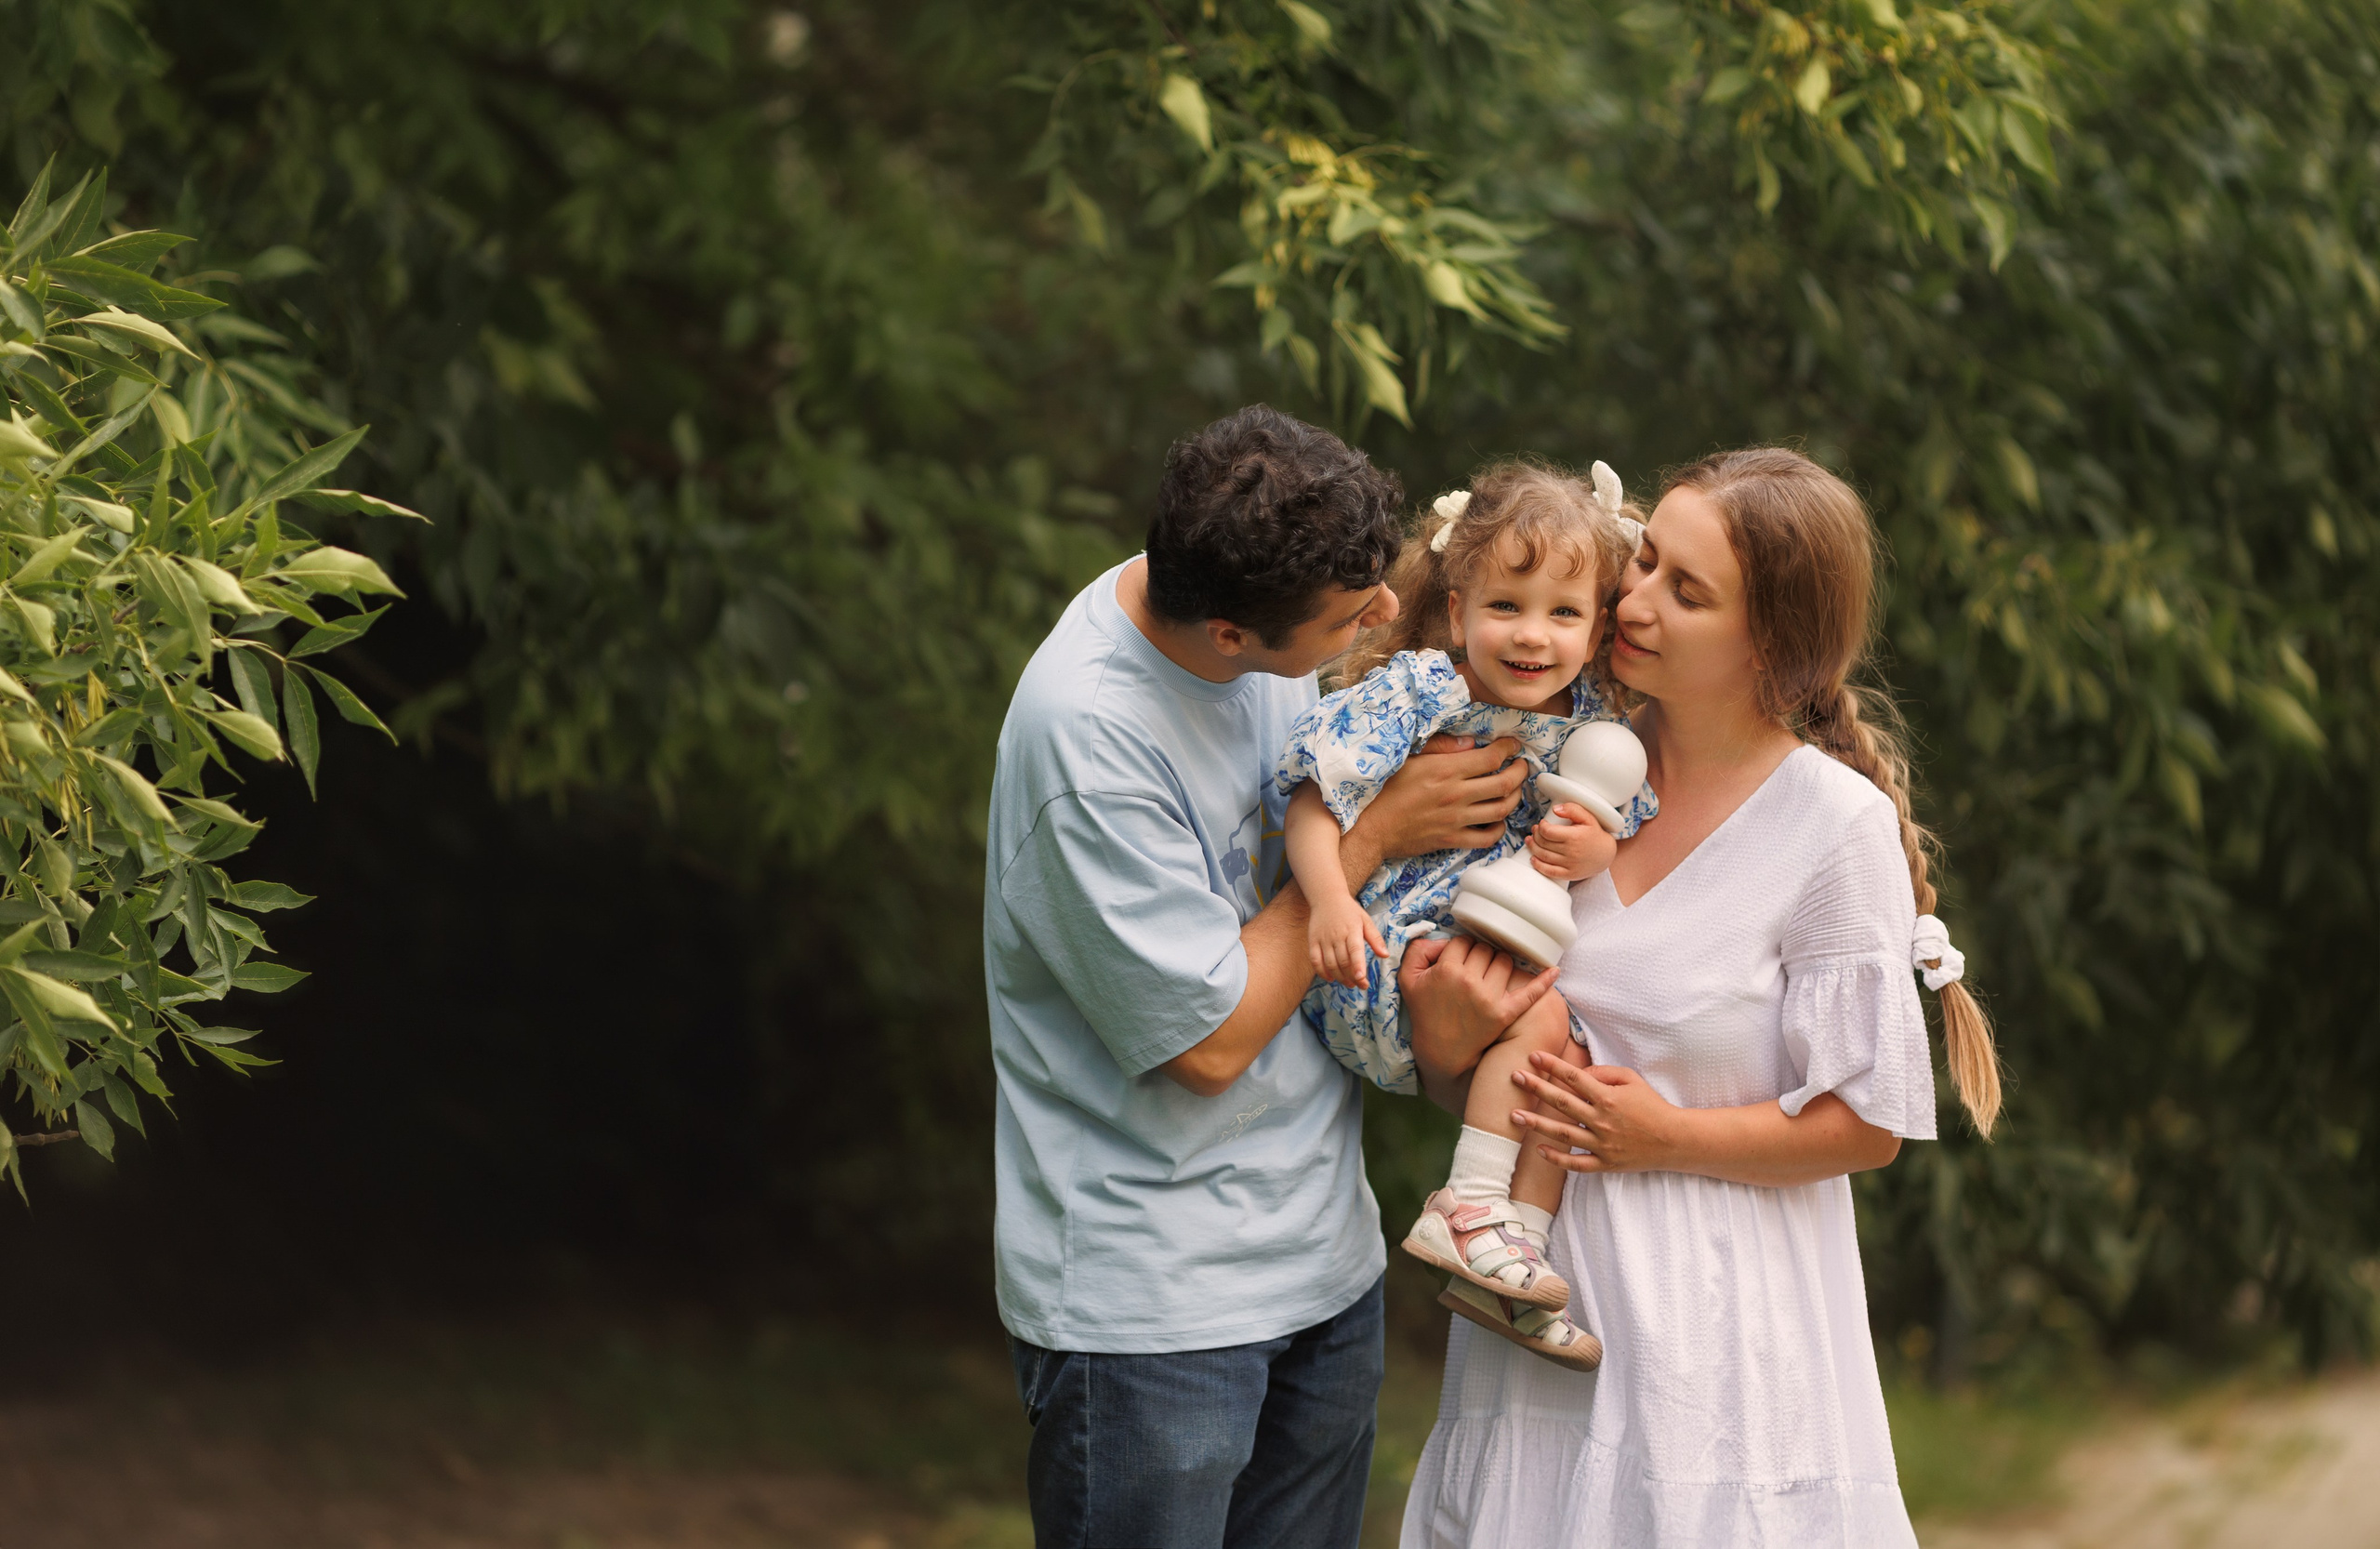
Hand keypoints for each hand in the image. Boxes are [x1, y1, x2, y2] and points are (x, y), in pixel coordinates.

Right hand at [1309, 894, 1387, 988]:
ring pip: (1330, 964)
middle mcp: (1336, 936)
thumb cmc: (1350, 911)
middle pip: (1343, 962)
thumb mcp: (1366, 921)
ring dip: (1340, 977)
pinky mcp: (1312, 941)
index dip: (1357, 966)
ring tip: (1349, 983)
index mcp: (1352, 930)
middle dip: (1352, 977)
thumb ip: (1375, 939)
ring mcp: (1323, 939)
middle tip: (1361, 985)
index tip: (1362, 979)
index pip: (1354, 951)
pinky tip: (1331, 979)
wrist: (1327, 898)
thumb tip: (1385, 955)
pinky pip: (1315, 961)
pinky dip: (1322, 972)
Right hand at [1355, 735, 1527, 859]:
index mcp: (1445, 770)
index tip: (1512, 745)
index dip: (1508, 749)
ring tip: (1514, 789)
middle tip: (1522, 766)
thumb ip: (1442, 747)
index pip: (1491, 757)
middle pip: (1504, 783)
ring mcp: (1456, 820)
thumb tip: (1470, 743)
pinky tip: (1498, 819)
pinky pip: (1488, 838)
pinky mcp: (1453, 840)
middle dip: (1521, 772)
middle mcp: (1456, 795)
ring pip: (1502, 809)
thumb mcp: (1410, 758)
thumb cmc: (1387, 789)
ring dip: (1515, 798)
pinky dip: (1500, 829)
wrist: (1371, 828)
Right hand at [1399, 934, 1556, 1111]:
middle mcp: (1469, 982)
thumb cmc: (1425, 1013)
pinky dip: (1543, 981)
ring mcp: (1489, 998)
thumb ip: (1419, 949)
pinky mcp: (1504, 1014)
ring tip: (1489, 976)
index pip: (1463, 942)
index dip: (1460, 949)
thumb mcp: (1408, 979)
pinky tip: (1554, 970)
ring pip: (1504, 962)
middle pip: (1485, 949)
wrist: (1440, 1052)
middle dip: (1479, 955)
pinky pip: (1529, 993)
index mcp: (1446, 970)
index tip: (1458, 960)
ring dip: (1498, 964)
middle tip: (1472, 970)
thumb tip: (1445, 941)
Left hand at [1510, 1053, 1686, 1173]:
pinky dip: (1557, 1159)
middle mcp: (1602, 1120)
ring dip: (1536, 1123)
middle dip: (1536, 1088)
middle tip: (1514, 1077)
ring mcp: (1602, 1144)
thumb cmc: (1652, 1106)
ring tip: (1514, 1115)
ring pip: (1562, 1134)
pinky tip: (1538, 1149)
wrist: (1675, 1140)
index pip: (1574, 1078)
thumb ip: (1605, 1073)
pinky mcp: (1605, 1164)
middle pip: (1561, 1102)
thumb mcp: (1633, 1080)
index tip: (1533, 1056)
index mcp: (1608, 1097)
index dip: (1552, 1066)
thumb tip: (1580, 1073)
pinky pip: (1576, 1163)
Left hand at [1525, 805, 1616, 879]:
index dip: (1541, 826)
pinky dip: (1538, 865)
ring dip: (1533, 848)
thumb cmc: (1595, 834)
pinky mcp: (1569, 874)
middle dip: (1535, 835)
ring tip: (1530, 841)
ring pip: (1543, 856)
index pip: (1548, 832)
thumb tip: (1555, 809)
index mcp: (1575, 836)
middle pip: (1543, 843)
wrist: (1606, 854)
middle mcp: (1572, 852)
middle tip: (1535, 830)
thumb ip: (1572, 809)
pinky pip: (1549, 871)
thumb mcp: (1588, 817)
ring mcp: (1570, 865)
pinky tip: (1533, 859)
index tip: (1542, 823)